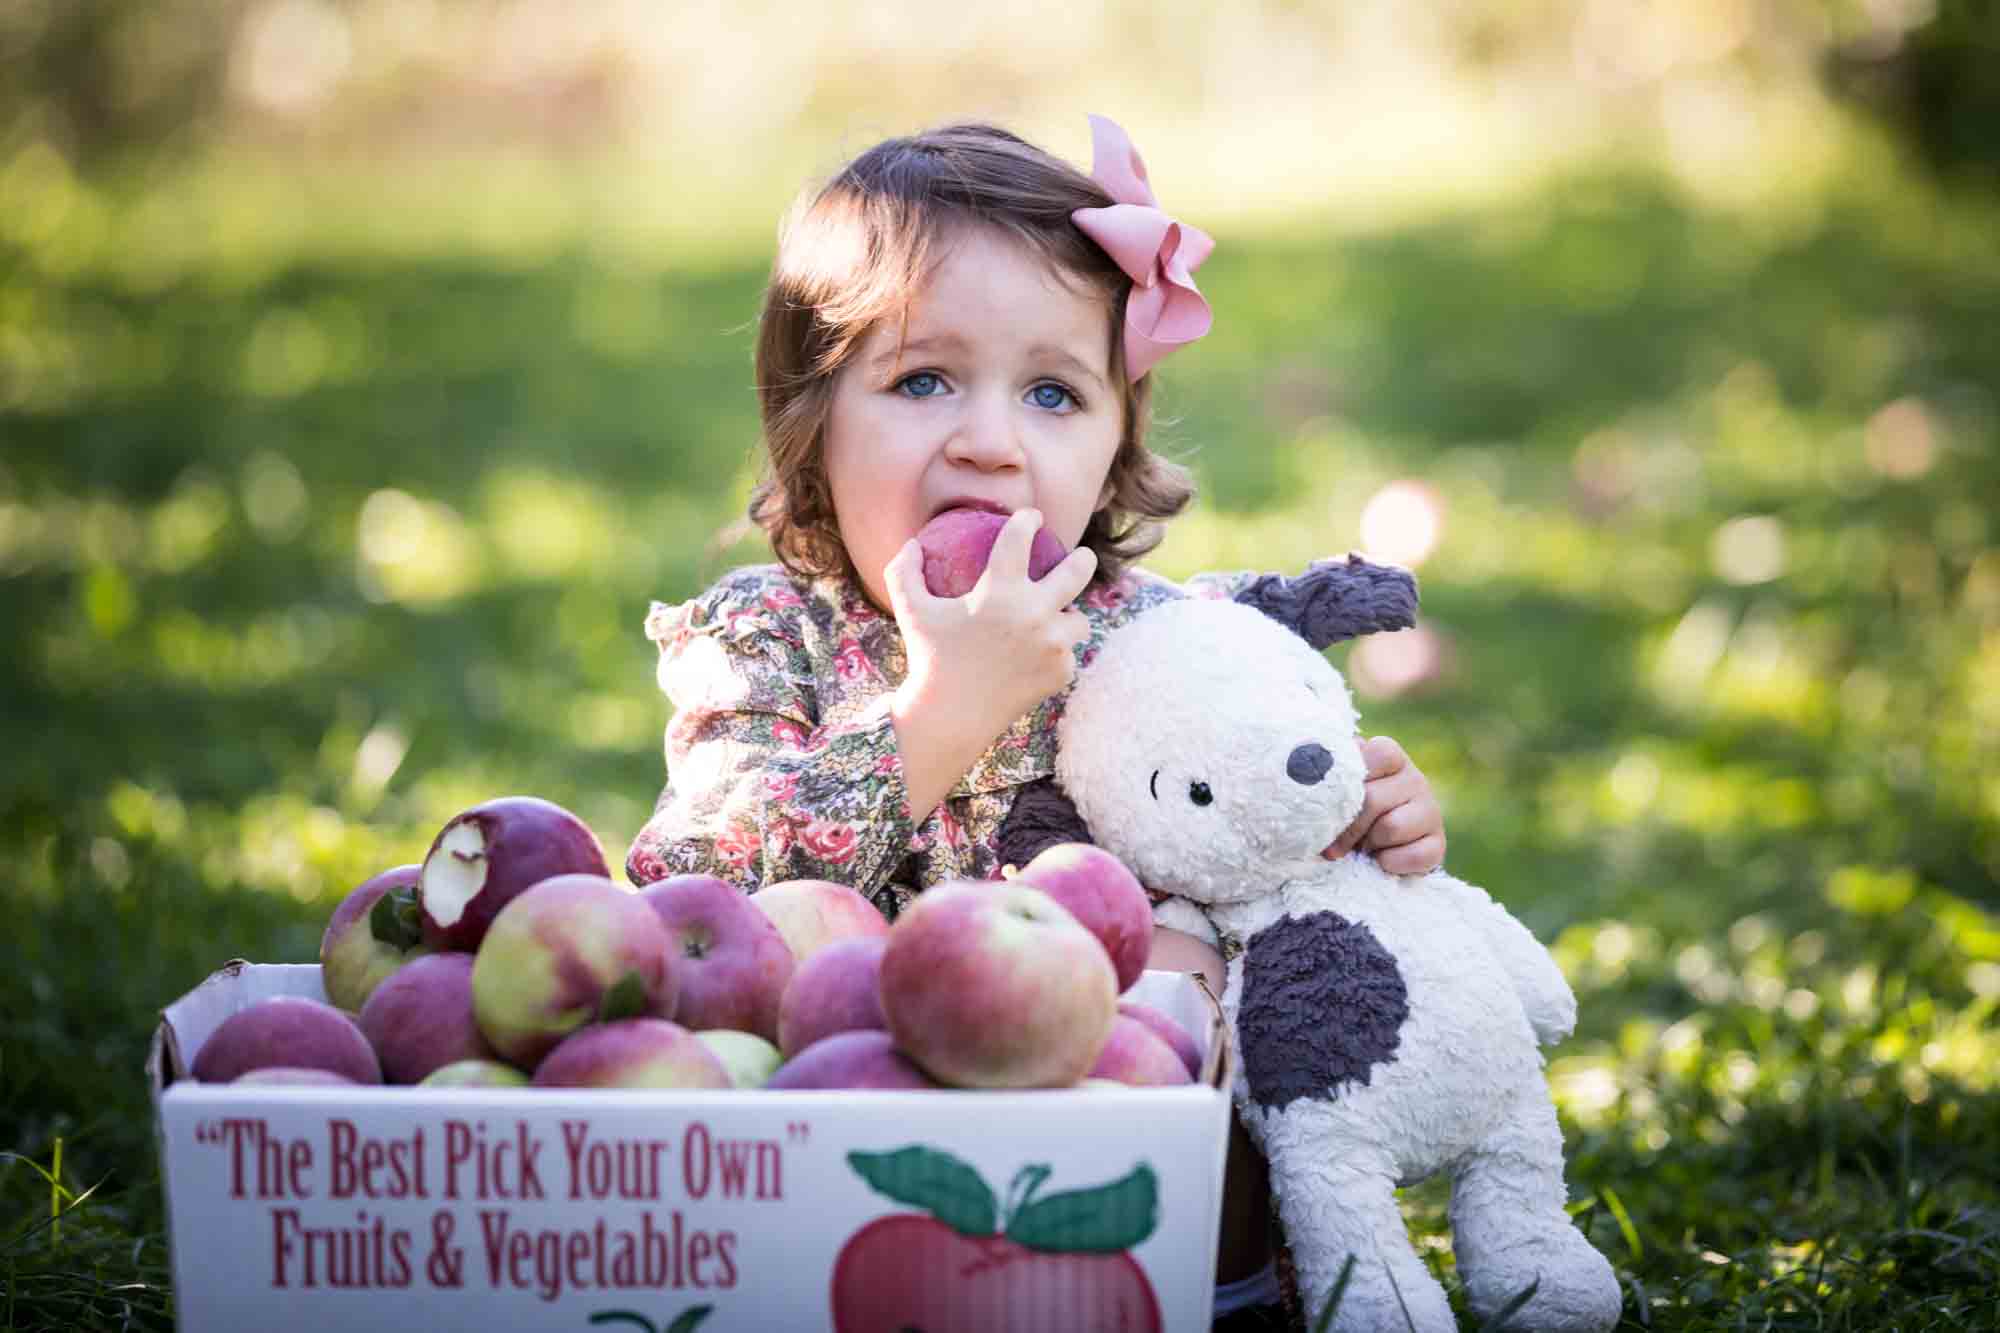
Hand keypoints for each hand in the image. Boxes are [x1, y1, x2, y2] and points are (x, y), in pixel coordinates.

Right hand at [885, 510, 1096, 822]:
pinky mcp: (1061, 673)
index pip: (1020, 538)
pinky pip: (1067, 656)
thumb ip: (904, 572)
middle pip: (1077, 572)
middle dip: (1083, 558)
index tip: (1032, 518)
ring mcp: (1052, 646)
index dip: (1028, 520)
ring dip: (1071, 617)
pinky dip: (1055, 656)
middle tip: (1081, 556)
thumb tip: (911, 543)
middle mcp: (1034, 614)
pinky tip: (1041, 659)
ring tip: (1063, 618)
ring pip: (1079, 620)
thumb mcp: (910, 612)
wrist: (950, 717)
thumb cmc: (928, 659)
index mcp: (999, 591)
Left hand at [1325, 735, 1443, 874]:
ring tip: (1361, 848)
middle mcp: (1415, 779)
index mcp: (1390, 757)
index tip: (1329, 801)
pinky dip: (1390, 864)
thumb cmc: (1349, 809)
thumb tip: (1298, 763)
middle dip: (1348, 827)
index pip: (1377, 754)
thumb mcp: (1339, 786)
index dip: (1350, 779)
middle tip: (1332, 844)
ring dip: (1369, 845)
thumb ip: (1328, 772)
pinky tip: (1381, 861)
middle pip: (1374, 799)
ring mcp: (1430, 810)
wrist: (1379, 846)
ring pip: (1391, 828)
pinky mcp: (1438, 843)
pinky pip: (1414, 855)